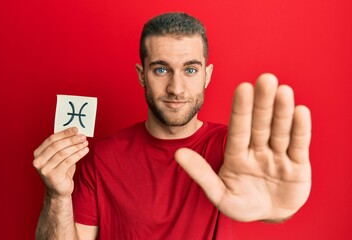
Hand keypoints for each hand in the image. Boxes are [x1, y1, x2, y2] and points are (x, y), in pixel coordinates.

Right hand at [33, 127, 88, 197]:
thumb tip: (75, 132)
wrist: (58, 191)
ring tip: (85, 143)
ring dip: (76, 146)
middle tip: (83, 136)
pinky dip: (78, 154)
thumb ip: (63, 145)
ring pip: (63, 153)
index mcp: (38, 153)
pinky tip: (85, 150)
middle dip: (72, 139)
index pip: (51, 139)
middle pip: (57, 145)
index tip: (76, 129)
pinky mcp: (53, 176)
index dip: (64, 133)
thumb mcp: (59, 157)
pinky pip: (68, 161)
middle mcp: (38, 161)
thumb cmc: (60, 170)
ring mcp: (44, 169)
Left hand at [175, 73, 311, 221]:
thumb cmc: (241, 203)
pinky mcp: (298, 166)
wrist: (268, 214)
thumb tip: (178, 154)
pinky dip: (300, 130)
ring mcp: (279, 157)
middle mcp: (258, 150)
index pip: (238, 129)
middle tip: (265, 79)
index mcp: (237, 155)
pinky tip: (300, 111)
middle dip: (263, 103)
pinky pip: (299, 146)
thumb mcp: (219, 194)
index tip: (242, 88)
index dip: (241, 110)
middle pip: (260, 125)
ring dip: (282, 112)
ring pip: (280, 131)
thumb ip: (201, 174)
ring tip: (284, 91)